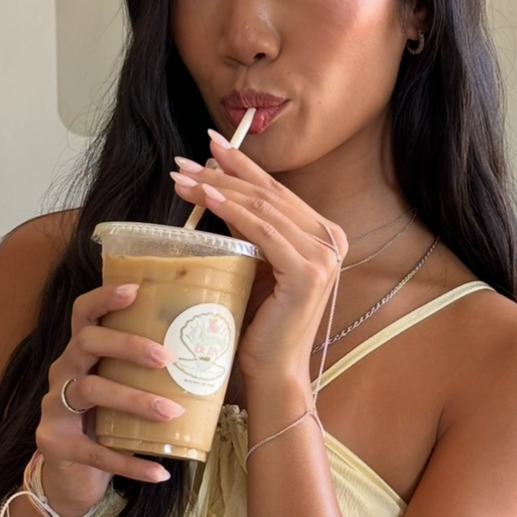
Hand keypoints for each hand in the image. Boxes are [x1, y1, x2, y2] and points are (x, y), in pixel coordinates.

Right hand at [35, 283, 183, 513]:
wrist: (72, 474)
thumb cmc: (106, 422)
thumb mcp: (120, 389)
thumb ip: (146, 373)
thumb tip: (212, 353)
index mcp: (80, 354)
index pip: (84, 314)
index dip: (104, 298)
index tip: (135, 291)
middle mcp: (63, 373)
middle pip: (86, 343)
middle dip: (127, 345)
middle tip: (166, 358)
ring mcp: (54, 408)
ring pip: (91, 391)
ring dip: (135, 400)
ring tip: (171, 412)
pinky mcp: (57, 444)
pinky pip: (96, 452)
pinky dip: (131, 464)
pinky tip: (160, 473)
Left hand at [170, 133, 346, 387]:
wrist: (273, 372)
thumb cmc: (259, 324)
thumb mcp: (254, 264)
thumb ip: (247, 230)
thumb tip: (216, 189)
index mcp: (324, 235)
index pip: (276, 190)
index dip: (242, 164)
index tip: (209, 145)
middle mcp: (331, 240)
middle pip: (269, 193)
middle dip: (224, 171)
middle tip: (185, 160)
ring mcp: (324, 255)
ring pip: (263, 208)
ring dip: (219, 187)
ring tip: (184, 178)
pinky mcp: (308, 272)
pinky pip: (263, 231)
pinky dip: (232, 211)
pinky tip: (207, 198)